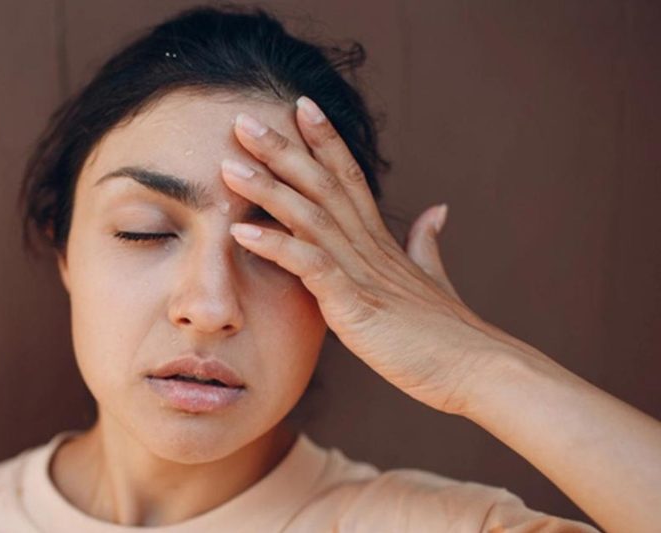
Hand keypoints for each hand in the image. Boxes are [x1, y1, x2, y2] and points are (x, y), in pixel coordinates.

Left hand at [220, 96, 533, 414]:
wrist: (475, 371)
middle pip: (322, 184)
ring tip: (229, 166)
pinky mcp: (354, 303)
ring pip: (310, 216)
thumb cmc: (447, 335)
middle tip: (244, 119)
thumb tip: (435, 211)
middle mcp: (369, 247)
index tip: (301, 105)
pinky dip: (276, 246)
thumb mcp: (432, 279)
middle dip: (282, 149)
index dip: (325, 140)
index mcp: (380, 241)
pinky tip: (242, 232)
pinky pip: (310, 267)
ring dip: (268, 189)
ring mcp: (362, 272)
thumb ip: (425, 243)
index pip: (349, 177)